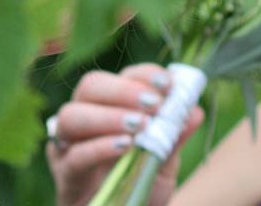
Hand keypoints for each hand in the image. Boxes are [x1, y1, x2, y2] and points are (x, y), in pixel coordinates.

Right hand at [47, 64, 203, 205]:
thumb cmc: (142, 184)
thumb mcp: (165, 160)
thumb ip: (175, 136)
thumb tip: (195, 111)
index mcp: (115, 105)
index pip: (125, 75)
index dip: (146, 75)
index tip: (169, 86)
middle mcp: (88, 117)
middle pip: (91, 85)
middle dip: (124, 90)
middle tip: (153, 105)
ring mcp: (70, 144)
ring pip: (72, 115)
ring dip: (109, 116)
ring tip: (139, 126)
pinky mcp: (65, 173)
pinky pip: (74, 155)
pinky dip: (100, 146)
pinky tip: (124, 147)